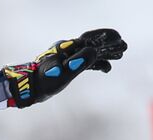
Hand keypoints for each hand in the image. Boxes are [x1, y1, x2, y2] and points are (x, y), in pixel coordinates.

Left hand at [3, 28, 126, 107]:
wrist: (28, 88)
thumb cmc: (44, 82)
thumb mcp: (62, 74)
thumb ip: (77, 63)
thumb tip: (93, 52)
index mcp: (68, 48)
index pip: (90, 39)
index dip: (105, 37)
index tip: (119, 38)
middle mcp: (69, 50)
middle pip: (93, 44)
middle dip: (109, 45)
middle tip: (124, 47)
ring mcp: (68, 58)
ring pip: (91, 53)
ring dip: (105, 54)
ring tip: (120, 55)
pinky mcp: (67, 67)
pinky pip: (85, 62)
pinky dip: (97, 64)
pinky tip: (106, 68)